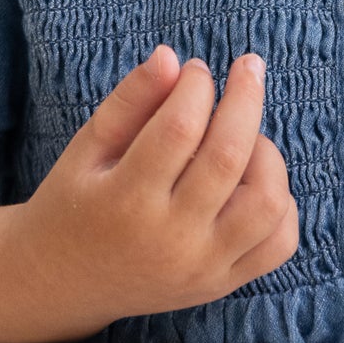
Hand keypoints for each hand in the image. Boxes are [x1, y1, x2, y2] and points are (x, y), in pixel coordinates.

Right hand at [12, 48, 298, 332]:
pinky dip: (281, 202)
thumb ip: (130, 100)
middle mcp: (170, 240)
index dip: (196, 86)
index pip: (178, 129)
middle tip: (248, 66)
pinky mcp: (223, 284)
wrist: (61, 286)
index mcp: (125, 203)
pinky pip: (279, 242)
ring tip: (245, 134)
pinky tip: (254, 177)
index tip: (195, 69)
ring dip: (267, 154)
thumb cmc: (75, 203)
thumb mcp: (87, 147)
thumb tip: (172, 56)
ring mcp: (202, 269)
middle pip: (228, 158)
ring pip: (266, 202)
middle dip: (246, 98)